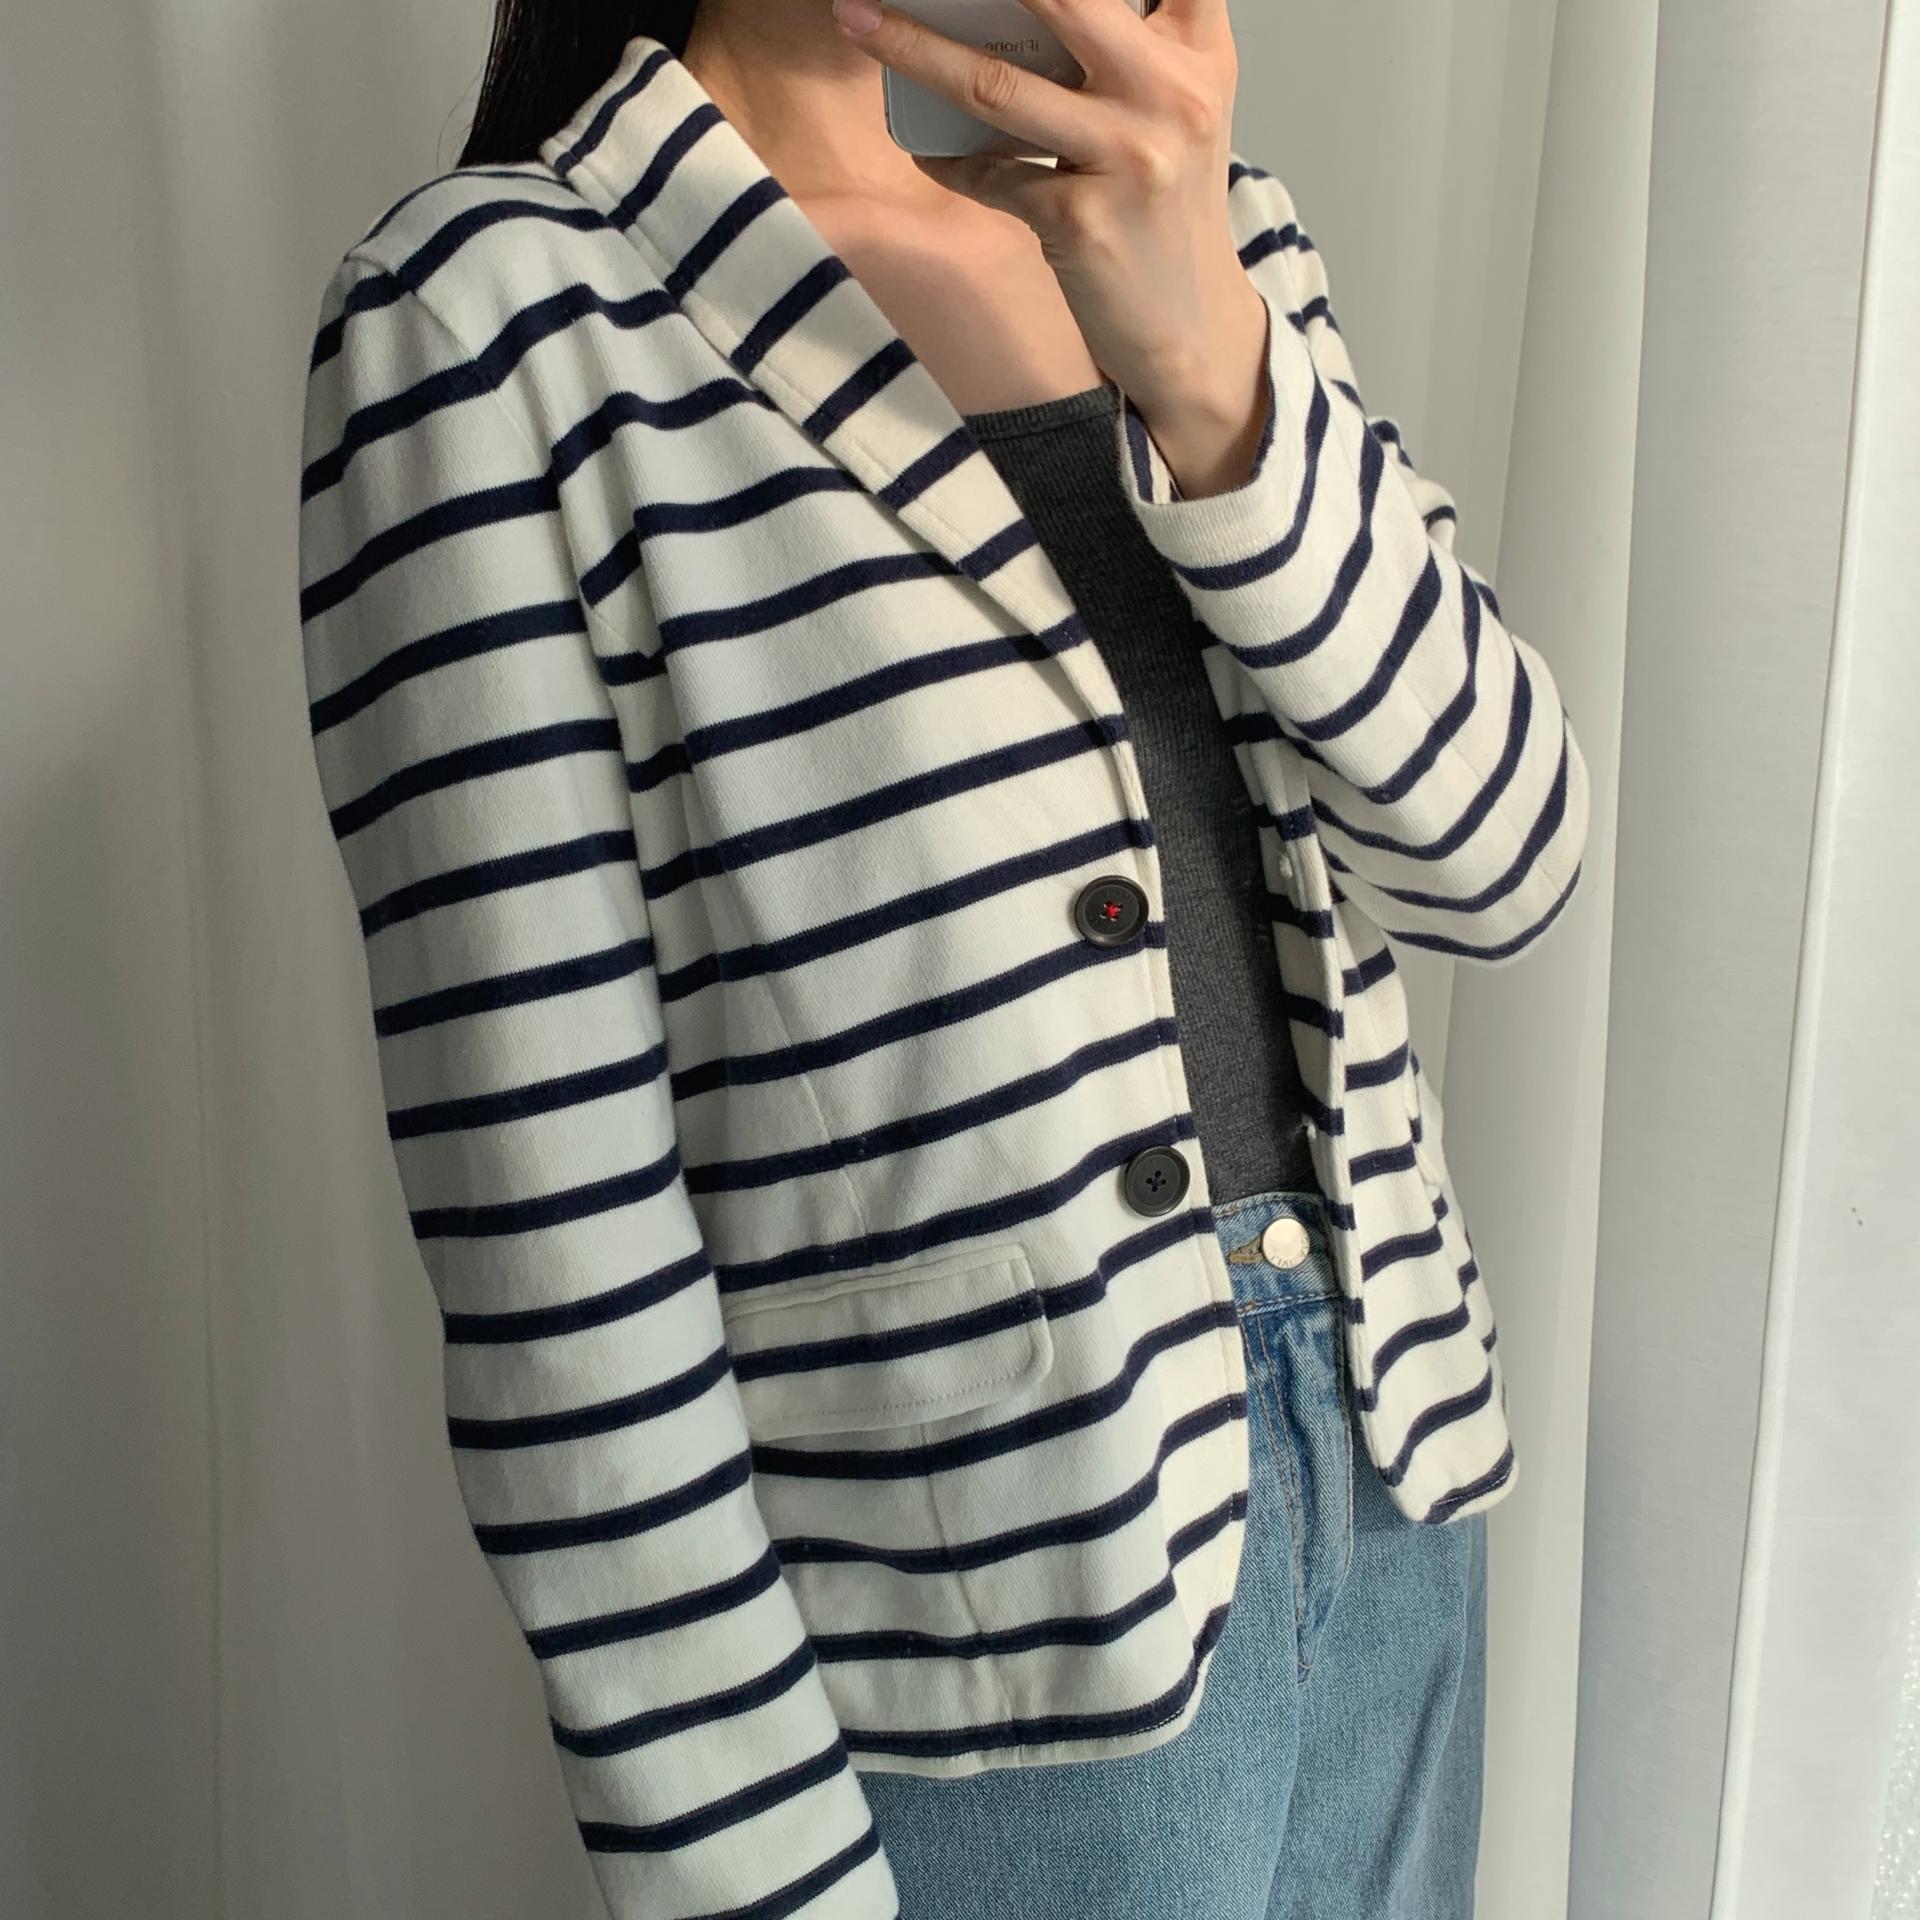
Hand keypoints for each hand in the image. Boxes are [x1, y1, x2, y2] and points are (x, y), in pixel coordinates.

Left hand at [830, 0, 1272, 494]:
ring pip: (996, 85)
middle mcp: (1173, 95)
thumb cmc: (1166, 210)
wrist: (1190, 328)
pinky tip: (928, 152)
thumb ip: (1133, 44)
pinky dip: (949, 162)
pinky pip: (988, 176)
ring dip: (913, 49)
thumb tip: (1012, 9)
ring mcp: (1128, 158)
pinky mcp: (1081, 222)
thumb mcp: (1177, 111)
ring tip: (859, 20)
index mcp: (1198, 54)